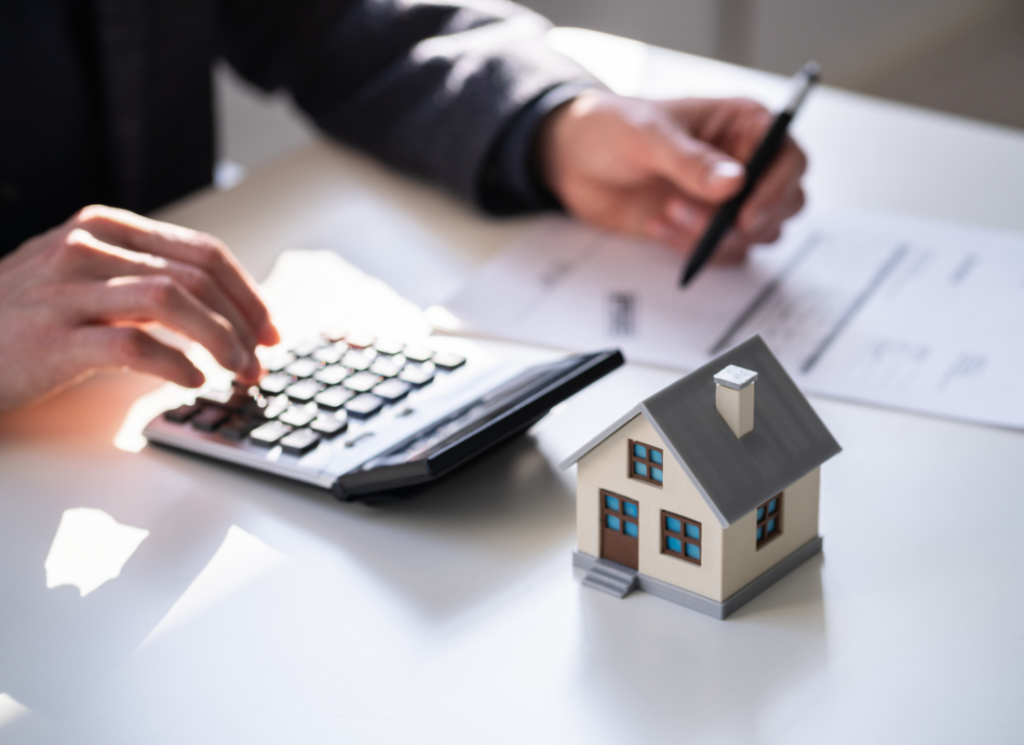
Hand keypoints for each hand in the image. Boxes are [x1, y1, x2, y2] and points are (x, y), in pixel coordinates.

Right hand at [0, 206, 279, 412]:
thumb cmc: (20, 319)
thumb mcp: (81, 280)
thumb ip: (140, 280)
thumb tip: (216, 309)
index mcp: (103, 228)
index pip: (201, 251)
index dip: (247, 291)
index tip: (269, 327)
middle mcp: (88, 248)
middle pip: (197, 274)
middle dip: (245, 320)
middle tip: (264, 358)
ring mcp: (67, 290)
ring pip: (173, 301)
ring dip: (222, 341)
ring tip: (239, 373)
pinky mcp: (52, 337)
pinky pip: (134, 344)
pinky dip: (175, 363)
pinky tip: (192, 381)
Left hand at [537, 91, 806, 261]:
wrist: (572, 160)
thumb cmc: (610, 128)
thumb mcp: (647, 136)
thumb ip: (690, 162)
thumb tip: (733, 183)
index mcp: (742, 124)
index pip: (787, 157)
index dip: (777, 188)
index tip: (747, 213)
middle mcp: (743, 162)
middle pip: (785, 203)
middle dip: (750, 221)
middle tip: (715, 224)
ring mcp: (725, 199)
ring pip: (755, 235)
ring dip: (714, 236)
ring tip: (668, 212)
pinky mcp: (703, 227)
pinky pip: (722, 253)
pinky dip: (694, 249)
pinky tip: (659, 226)